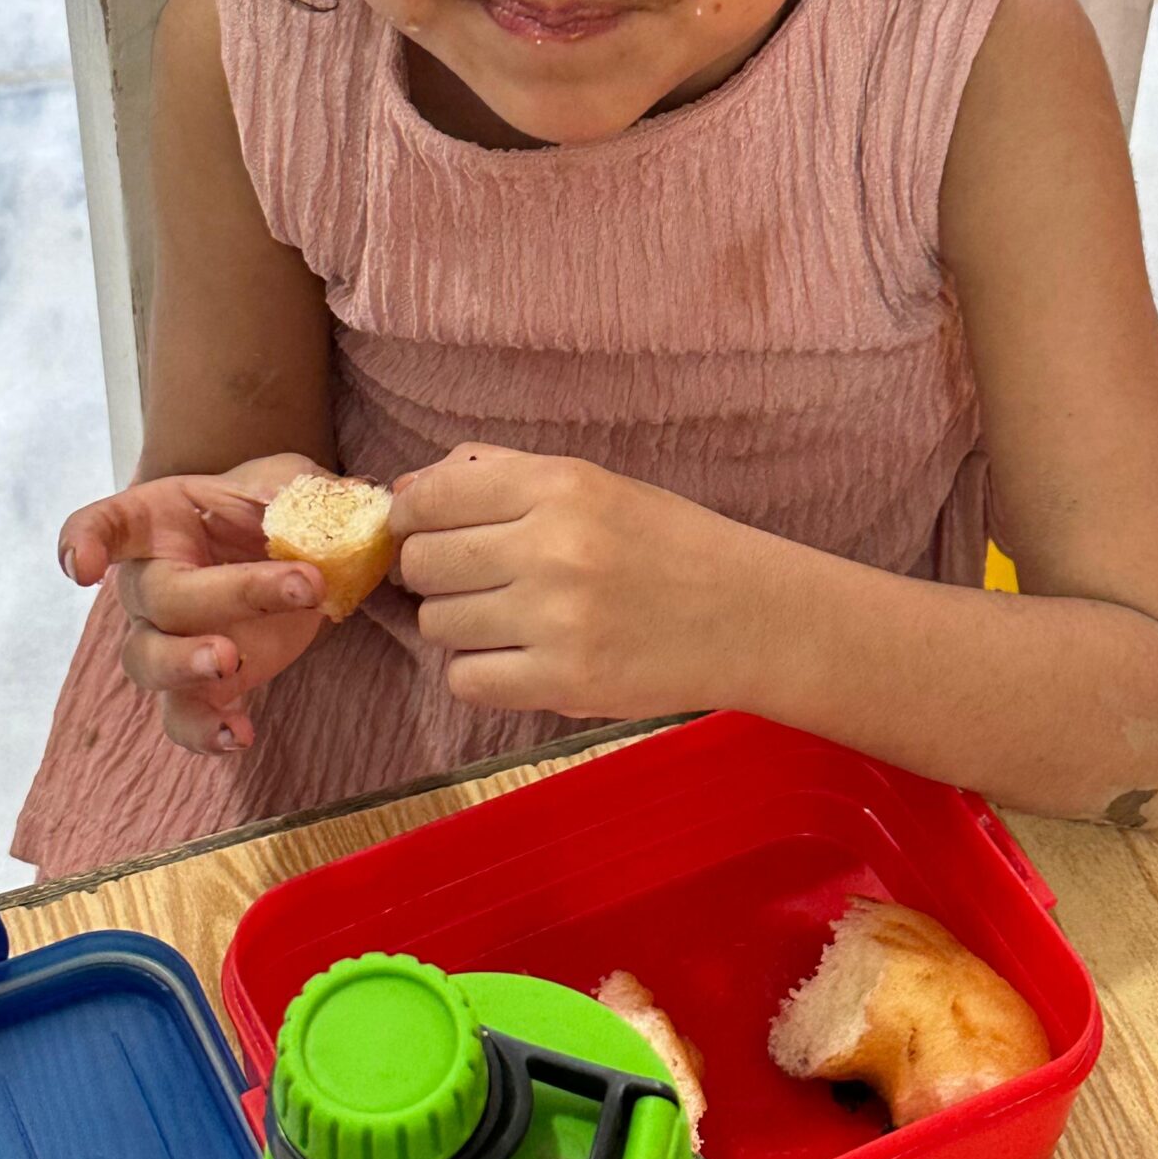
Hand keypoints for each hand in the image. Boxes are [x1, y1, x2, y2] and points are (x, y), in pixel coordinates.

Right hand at [59, 454, 329, 754]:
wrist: (288, 551)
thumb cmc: (268, 507)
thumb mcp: (288, 481)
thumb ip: (298, 490)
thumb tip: (329, 505)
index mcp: (157, 521)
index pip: (106, 525)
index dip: (84, 542)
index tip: (83, 567)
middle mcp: (149, 581)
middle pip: (158, 595)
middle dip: (226, 593)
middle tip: (298, 588)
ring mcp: (168, 637)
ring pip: (149, 660)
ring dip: (186, 664)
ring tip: (231, 663)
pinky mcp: (202, 683)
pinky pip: (183, 716)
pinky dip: (204, 730)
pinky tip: (239, 736)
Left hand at [388, 444, 769, 718]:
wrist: (749, 616)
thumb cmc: (667, 544)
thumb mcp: (595, 485)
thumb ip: (500, 475)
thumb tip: (407, 487)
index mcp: (560, 486)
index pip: (432, 496)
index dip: (411, 516)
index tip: (420, 530)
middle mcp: (552, 547)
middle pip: (423, 563)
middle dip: (433, 573)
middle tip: (473, 581)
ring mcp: (556, 619)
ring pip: (437, 624)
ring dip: (458, 625)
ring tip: (508, 619)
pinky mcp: (564, 683)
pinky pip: (465, 680)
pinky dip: (480, 673)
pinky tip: (518, 658)